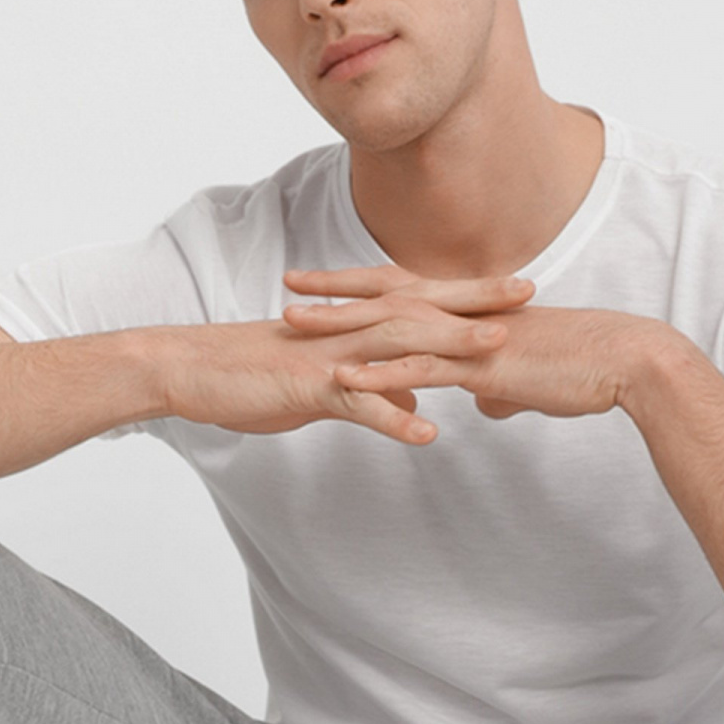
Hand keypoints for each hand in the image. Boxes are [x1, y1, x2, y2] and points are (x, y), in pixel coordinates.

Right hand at [153, 266, 536, 444]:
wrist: (195, 371)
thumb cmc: (257, 376)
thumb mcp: (326, 386)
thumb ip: (374, 391)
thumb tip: (414, 404)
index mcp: (355, 326)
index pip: (423, 302)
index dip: (471, 295)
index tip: (519, 289)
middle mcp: (349, 331)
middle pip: (423, 309)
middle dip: (477, 301)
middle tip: (529, 291)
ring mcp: (332, 356)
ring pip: (398, 346)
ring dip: (448, 347)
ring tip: (496, 350)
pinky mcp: (310, 388)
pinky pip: (357, 404)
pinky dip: (392, 418)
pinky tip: (426, 435)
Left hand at [286, 274, 656, 423]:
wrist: (625, 361)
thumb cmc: (584, 370)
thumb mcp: (531, 382)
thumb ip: (501, 388)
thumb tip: (488, 403)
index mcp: (472, 314)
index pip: (406, 290)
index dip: (363, 287)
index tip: (323, 283)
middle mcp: (464, 316)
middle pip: (387, 296)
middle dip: (335, 293)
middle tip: (287, 288)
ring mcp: (470, 339)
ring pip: (392, 327)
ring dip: (342, 326)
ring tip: (296, 326)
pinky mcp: (483, 367)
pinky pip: (423, 369)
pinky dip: (382, 372)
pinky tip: (347, 378)